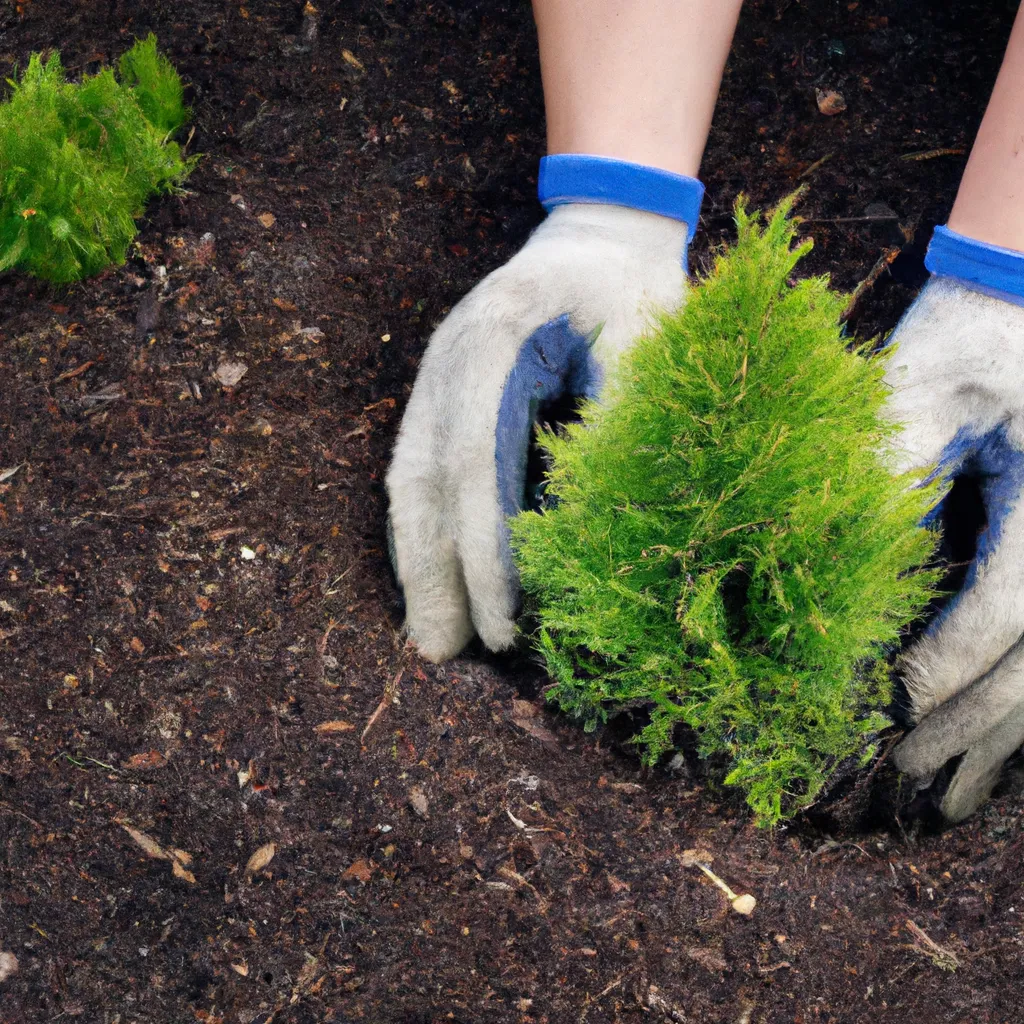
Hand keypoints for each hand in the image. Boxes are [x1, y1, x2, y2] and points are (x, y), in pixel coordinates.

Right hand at [386, 203, 688, 660]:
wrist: (602, 234)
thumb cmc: (635, 288)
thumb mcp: (648, 339)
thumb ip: (618, 422)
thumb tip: (590, 535)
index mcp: (497, 337)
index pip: (476, 462)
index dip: (484, 550)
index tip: (502, 624)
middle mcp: (449, 359)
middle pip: (426, 480)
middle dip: (431, 574)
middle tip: (439, 656)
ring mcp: (437, 376)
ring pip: (411, 482)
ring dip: (417, 562)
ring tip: (429, 638)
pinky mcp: (445, 394)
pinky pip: (423, 472)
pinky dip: (426, 532)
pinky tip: (432, 581)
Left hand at [884, 277, 1023, 819]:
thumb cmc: (974, 336)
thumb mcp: (921, 385)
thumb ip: (883, 473)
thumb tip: (820, 569)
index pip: (1008, 609)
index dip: (945, 669)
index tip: (884, 710)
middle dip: (968, 727)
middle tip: (899, 774)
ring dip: (998, 740)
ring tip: (940, 795)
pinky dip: (1017, 708)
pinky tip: (983, 748)